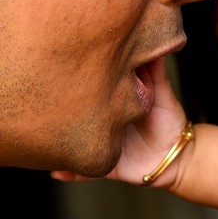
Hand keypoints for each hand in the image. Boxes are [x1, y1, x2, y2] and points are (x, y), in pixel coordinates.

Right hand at [52, 57, 187, 186]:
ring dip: (56, 143)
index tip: (60, 72)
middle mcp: (101, 124)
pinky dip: (69, 172)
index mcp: (112, 104)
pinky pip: (82, 171)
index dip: (77, 84)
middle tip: (40, 106)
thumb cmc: (170, 120)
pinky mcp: (105, 165)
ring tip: (40, 139)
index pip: (90, 92)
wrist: (177, 155)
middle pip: (75, 118)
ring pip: (72, 144)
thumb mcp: (162, 93)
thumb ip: (155, 73)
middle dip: (57, 115)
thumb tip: (153, 46)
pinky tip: (56, 171)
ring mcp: (100, 144)